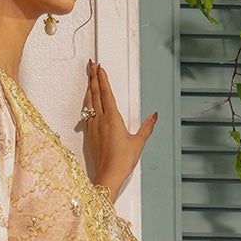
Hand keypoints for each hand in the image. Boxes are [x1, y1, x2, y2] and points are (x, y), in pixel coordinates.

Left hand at [81, 60, 158, 194]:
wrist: (107, 176)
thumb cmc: (122, 161)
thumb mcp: (138, 143)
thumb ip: (147, 127)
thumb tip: (154, 116)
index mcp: (113, 118)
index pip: (106, 93)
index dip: (103, 79)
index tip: (100, 67)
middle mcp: (100, 120)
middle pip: (95, 93)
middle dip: (93, 77)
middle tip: (91, 64)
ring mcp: (92, 127)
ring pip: (89, 102)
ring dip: (89, 89)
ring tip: (89, 78)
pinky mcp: (89, 135)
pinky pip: (86, 114)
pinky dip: (86, 103)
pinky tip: (87, 102)